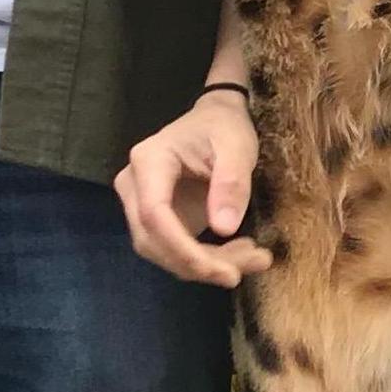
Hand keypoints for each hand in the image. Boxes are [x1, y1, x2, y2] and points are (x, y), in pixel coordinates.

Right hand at [115, 89, 271, 286]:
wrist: (216, 121)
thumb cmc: (224, 127)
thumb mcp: (236, 147)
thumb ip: (231, 183)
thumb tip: (223, 229)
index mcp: (149, 162)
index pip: (153, 214)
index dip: (183, 249)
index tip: (222, 270)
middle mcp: (135, 186)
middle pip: (153, 240)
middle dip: (199, 264)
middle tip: (247, 268)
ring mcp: (142, 205)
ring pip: (163, 252)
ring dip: (206, 266)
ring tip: (254, 259)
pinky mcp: (158, 221)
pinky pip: (175, 250)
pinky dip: (207, 260)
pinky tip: (240, 254)